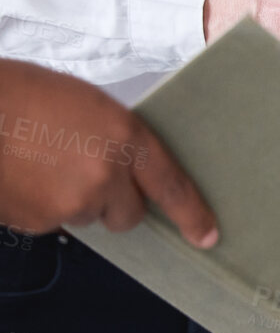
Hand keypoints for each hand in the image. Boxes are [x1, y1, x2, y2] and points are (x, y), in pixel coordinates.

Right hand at [0, 59, 216, 245]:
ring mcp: (71, 203)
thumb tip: (128, 171)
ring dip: (73, 200)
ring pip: (87, 216)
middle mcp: (105, 175)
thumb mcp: (85, 102)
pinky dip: (42, 205)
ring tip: (41, 162)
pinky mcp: (38, 221)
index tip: (207, 237)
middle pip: (129, 214)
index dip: (192, 215)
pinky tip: (22, 175)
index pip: (171, 186)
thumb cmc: (20, 94)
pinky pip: (53, 222)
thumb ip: (116, 138)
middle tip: (84, 171)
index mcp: (124, 137)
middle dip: (114, 201)